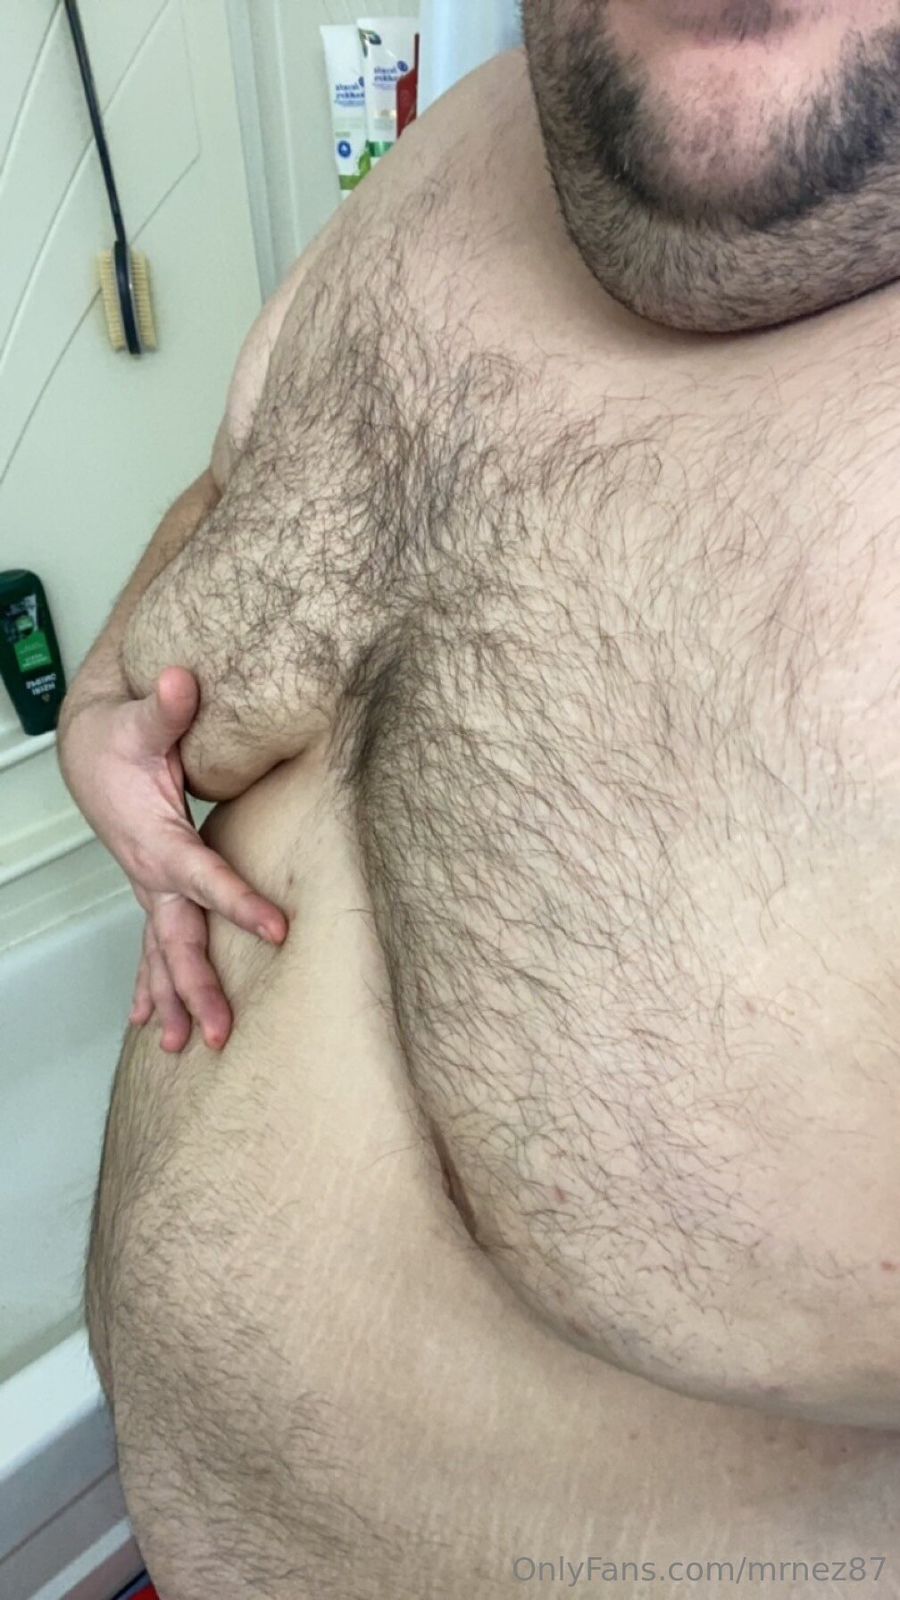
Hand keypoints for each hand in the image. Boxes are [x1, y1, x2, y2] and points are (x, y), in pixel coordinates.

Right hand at [59, 667, 287, 1051]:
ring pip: (162, 954)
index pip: (202, 879)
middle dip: (198, 988)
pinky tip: (151, 1024)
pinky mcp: (152, 890)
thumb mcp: (142, 719)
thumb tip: (183, 680)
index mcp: (156, 840)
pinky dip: (152, 986)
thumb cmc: (118, 738)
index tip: (277, 930)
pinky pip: (151, 947)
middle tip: (223, 1031)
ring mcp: (148, 887)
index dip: (238, 903)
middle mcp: (150, 873)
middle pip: (178, 939)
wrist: (87, 750)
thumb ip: (167, 707)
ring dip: (175, 1001)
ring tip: (184, 1048)